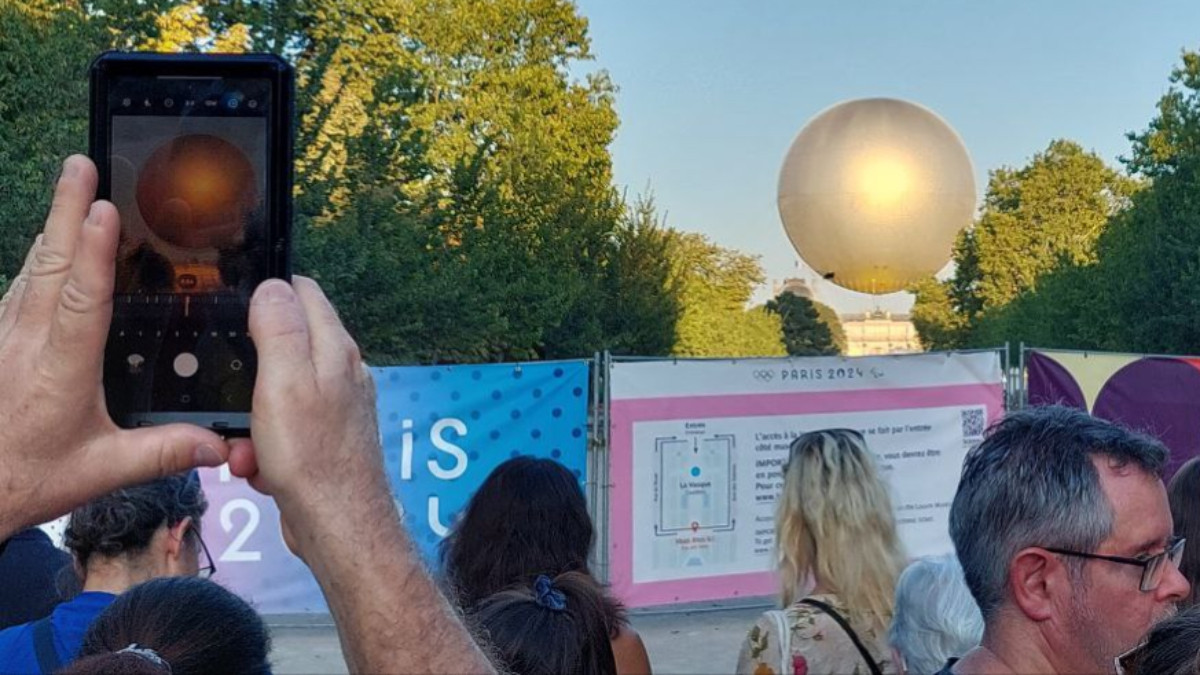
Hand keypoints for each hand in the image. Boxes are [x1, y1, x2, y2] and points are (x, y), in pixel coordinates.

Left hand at [0, 156, 230, 538]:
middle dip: (65, 210)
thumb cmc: (27, 479)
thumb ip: (164, 452)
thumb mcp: (100, 471)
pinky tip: (50, 242)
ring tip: (73, 184)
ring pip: (30, 268)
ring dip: (52, 225)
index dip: (92, 253)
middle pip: (48, 264)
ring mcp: (4, 336)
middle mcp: (25, 343)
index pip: (78, 300)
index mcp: (58, 370)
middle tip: (81, 165)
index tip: (103, 210)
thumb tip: (221, 443)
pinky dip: (39, 256)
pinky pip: (19, 286)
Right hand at [228, 276, 392, 554]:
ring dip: (249, 419)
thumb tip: (274, 284)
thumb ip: (280, 328)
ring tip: (245, 447)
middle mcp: (341, 371)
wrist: (337, 527)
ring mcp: (334, 407)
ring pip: (274, 395)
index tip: (229, 312)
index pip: (301, 292)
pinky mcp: (323, 441)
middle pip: (283, 345)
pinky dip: (262, 448)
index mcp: (334, 347)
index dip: (265, 294)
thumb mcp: (284, 380)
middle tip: (230, 397)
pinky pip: (280, 431)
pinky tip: (259, 468)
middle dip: (248, 371)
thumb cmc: (310, 454)